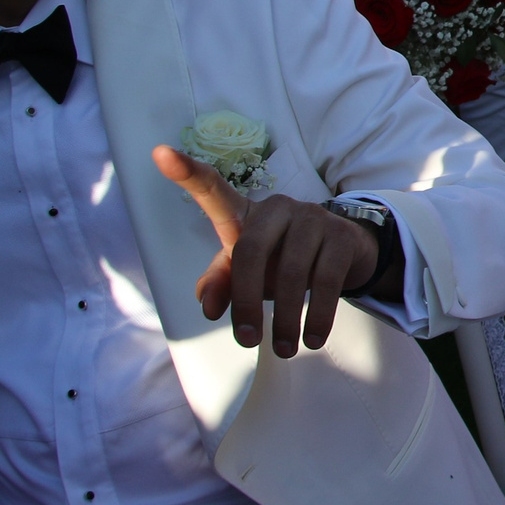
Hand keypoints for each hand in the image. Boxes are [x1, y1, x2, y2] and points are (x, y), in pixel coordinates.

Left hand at [154, 146, 380, 355]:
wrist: (344, 252)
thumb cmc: (282, 260)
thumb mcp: (248, 272)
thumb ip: (222, 283)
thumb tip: (207, 306)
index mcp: (245, 214)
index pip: (212, 191)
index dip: (187, 174)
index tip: (160, 154)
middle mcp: (277, 208)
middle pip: (250, 251)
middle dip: (246, 301)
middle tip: (248, 340)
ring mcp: (311, 217)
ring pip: (291, 271)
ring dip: (285, 318)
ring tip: (283, 349)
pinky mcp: (340, 235)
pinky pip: (327, 279)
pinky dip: (318, 314)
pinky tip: (314, 337)